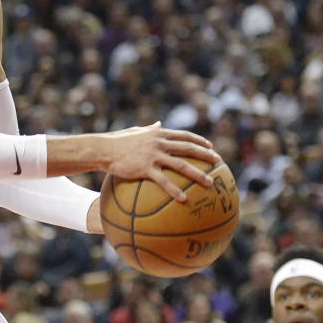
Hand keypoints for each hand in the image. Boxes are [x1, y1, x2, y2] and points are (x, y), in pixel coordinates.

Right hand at [104, 122, 219, 201]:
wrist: (103, 149)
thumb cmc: (118, 141)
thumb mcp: (135, 132)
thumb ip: (149, 129)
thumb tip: (159, 124)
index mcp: (158, 133)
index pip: (184, 135)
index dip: (199, 141)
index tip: (211, 147)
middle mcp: (159, 142)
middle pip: (188, 148)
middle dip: (206, 155)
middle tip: (219, 163)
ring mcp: (153, 155)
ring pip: (181, 165)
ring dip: (197, 174)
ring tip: (209, 183)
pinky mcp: (145, 168)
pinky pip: (163, 180)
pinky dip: (174, 190)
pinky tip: (183, 199)